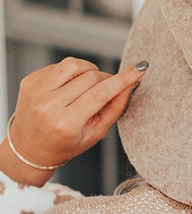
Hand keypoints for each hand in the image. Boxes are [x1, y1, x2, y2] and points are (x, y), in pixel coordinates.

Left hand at [0, 57, 148, 186]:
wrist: (29, 149)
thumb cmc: (64, 144)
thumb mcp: (95, 134)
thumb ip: (115, 109)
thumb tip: (130, 85)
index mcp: (65, 124)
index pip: (101, 93)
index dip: (124, 79)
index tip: (140, 68)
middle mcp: (48, 106)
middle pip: (91, 77)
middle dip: (106, 79)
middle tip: (108, 88)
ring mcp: (36, 91)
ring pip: (74, 64)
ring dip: (89, 70)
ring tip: (89, 85)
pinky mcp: (30, 81)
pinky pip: (59, 65)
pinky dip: (71, 72)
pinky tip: (69, 87)